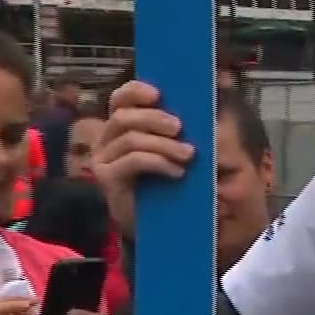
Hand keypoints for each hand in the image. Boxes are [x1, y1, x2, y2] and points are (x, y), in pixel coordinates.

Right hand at [94, 80, 193, 234]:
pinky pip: (133, 161)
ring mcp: (104, 160)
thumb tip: (211, 96)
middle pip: (123, 117)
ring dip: (163, 144)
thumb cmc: (172, 179)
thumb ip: (185, 125)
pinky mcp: (108, 180)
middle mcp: (106, 140)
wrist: (164, 223)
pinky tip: (177, 172)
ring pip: (130, 139)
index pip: (119, 99)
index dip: (135, 91)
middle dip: (154, 118)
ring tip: (188, 155)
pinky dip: (159, 162)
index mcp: (122, 126)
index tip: (158, 94)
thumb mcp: (182, 148)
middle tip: (180, 128)